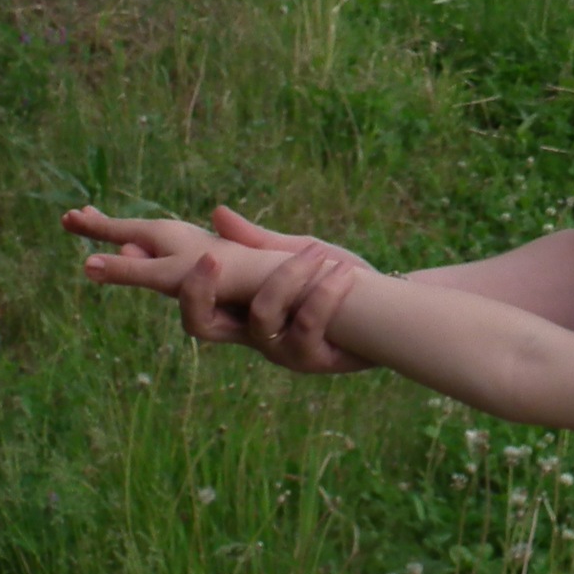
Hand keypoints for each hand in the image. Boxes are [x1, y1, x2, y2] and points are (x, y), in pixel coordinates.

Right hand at [204, 207, 374, 373]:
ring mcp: (280, 350)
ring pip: (261, 315)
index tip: (199, 252)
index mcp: (240, 309)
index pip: (194, 306)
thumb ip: (258, 241)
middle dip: (200, 292)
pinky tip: (345, 273)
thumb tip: (217, 213)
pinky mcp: (311, 359)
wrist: (389, 307)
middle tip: (212, 257)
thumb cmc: (333, 277)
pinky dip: (324, 294)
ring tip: (319, 254)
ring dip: (288, 275)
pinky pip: (306, 327)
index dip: (185, 285)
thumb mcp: (295, 254)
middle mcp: (252, 333)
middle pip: (201, 326)